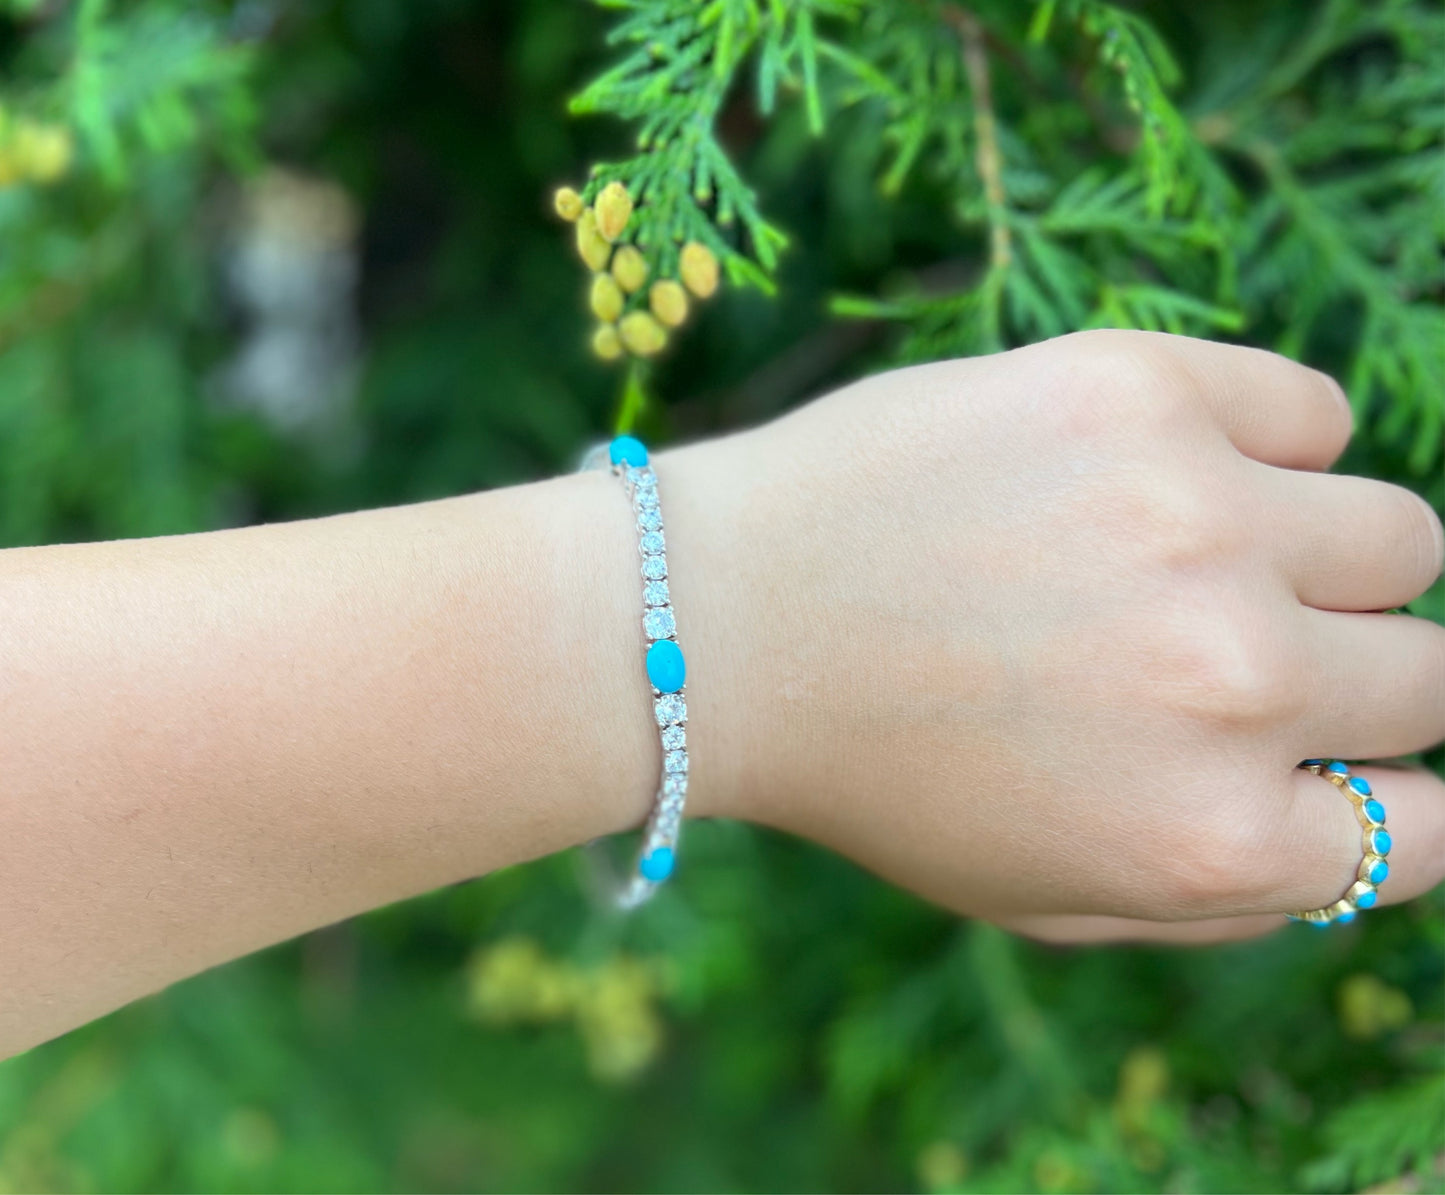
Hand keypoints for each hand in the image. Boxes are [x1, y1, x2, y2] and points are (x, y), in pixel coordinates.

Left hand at [663, 330, 1444, 938]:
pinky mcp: (1137, 391)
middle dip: (1352, 679)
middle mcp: (1234, 683)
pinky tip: (1165, 476)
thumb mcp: (1047, 897)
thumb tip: (1368, 826)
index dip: (1381, 792)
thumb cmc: (881, 768)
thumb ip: (1229, 893)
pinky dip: (1268, 445)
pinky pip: (1312, 409)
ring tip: (1193, 561)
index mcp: (1213, 839)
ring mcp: (1196, 521)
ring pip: (1399, 536)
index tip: (1323, 758)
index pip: (1428, 829)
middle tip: (1223, 653)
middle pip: (1430, 675)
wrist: (725, 618)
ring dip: (1322, 561)